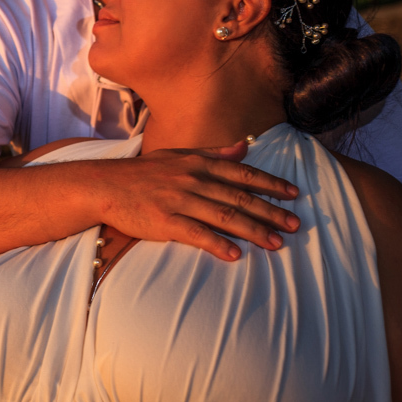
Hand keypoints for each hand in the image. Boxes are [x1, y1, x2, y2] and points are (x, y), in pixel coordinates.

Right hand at [89, 141, 300, 260]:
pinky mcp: (164, 221)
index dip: (270, 183)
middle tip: (296, 225)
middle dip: (271, 211)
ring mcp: (179, 200)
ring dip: (253, 231)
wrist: (104, 185)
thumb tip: (244, 147)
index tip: (294, 194)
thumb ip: (213, 153)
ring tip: (276, 244)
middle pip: (239, 196)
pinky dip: (217, 244)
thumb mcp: (178, 155)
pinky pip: (196, 234)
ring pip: (224, 216)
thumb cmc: (142, 172)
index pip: (242, 173)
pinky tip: (235, 255)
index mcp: (197, 163)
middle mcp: (192, 179)